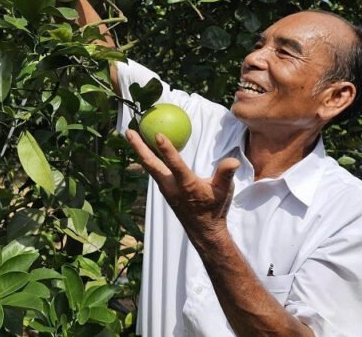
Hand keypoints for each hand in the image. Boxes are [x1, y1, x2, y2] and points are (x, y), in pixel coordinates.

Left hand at [125, 129, 239, 244]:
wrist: (203, 230)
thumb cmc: (215, 208)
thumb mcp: (224, 191)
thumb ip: (226, 175)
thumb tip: (232, 161)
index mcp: (187, 185)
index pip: (175, 165)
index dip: (166, 150)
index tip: (157, 135)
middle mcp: (172, 186)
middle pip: (151, 164)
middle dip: (139, 147)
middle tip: (128, 131)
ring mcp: (165, 188)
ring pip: (149, 166)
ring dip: (139, 150)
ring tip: (130, 133)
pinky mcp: (163, 188)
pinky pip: (153, 169)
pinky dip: (146, 157)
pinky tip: (143, 147)